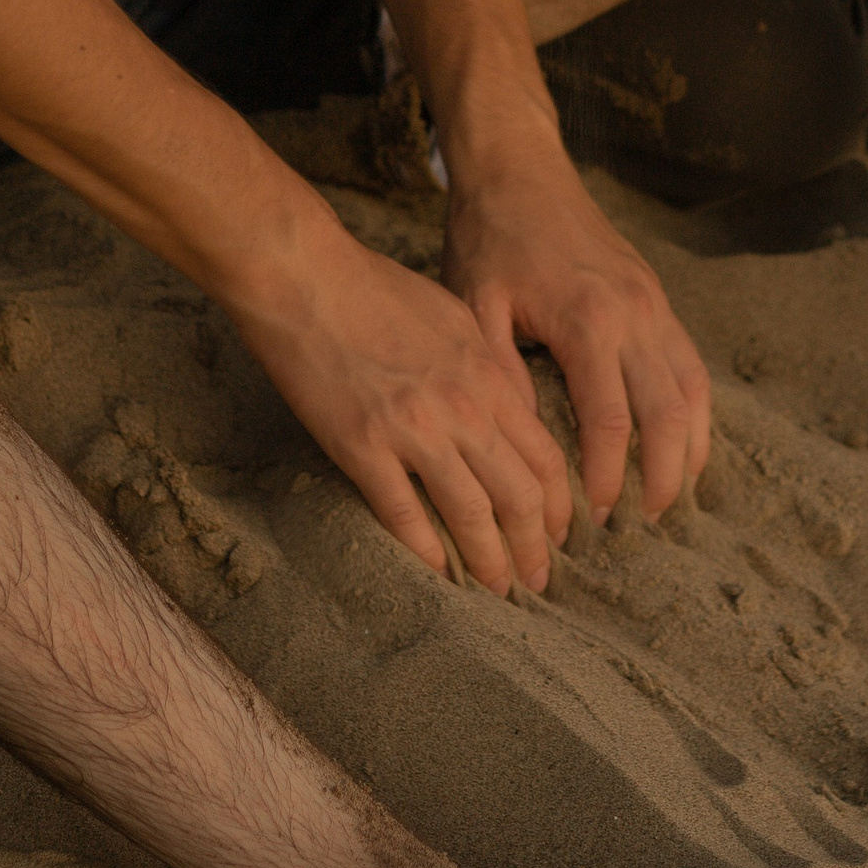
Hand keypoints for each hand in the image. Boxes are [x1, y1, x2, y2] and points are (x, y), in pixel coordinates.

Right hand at [222, 225, 572, 594]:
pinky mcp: (363, 445)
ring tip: (500, 591)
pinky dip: (425, 552)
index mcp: (489, 376)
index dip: (559, 505)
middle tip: (539, 581)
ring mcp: (414, 430)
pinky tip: (437, 575)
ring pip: (472, 514)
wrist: (308, 276)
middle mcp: (464, 408)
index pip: (545, 457)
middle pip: (521, 494)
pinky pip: (403, 514)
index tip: (560, 534)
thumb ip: (488, 367)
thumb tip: (509, 409)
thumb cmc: (377, 289)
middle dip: (536, 545)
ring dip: (491, 561)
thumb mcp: (456, 318)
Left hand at [441, 142, 713, 522]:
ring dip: (688, 451)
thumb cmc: (489, 238)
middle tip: (638, 525)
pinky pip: (691, 365)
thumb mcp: (474, 304)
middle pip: (669, 416)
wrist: (521, 171)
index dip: (605, 479)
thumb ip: (499, 372)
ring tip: (668, 499)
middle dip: (661, 480)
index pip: (612, 424)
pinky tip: (680, 445)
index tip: (587, 521)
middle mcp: (634, 314)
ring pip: (693, 392)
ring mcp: (654, 304)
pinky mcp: (658, 298)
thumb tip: (518, 445)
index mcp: (588, 321)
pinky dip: (694, 412)